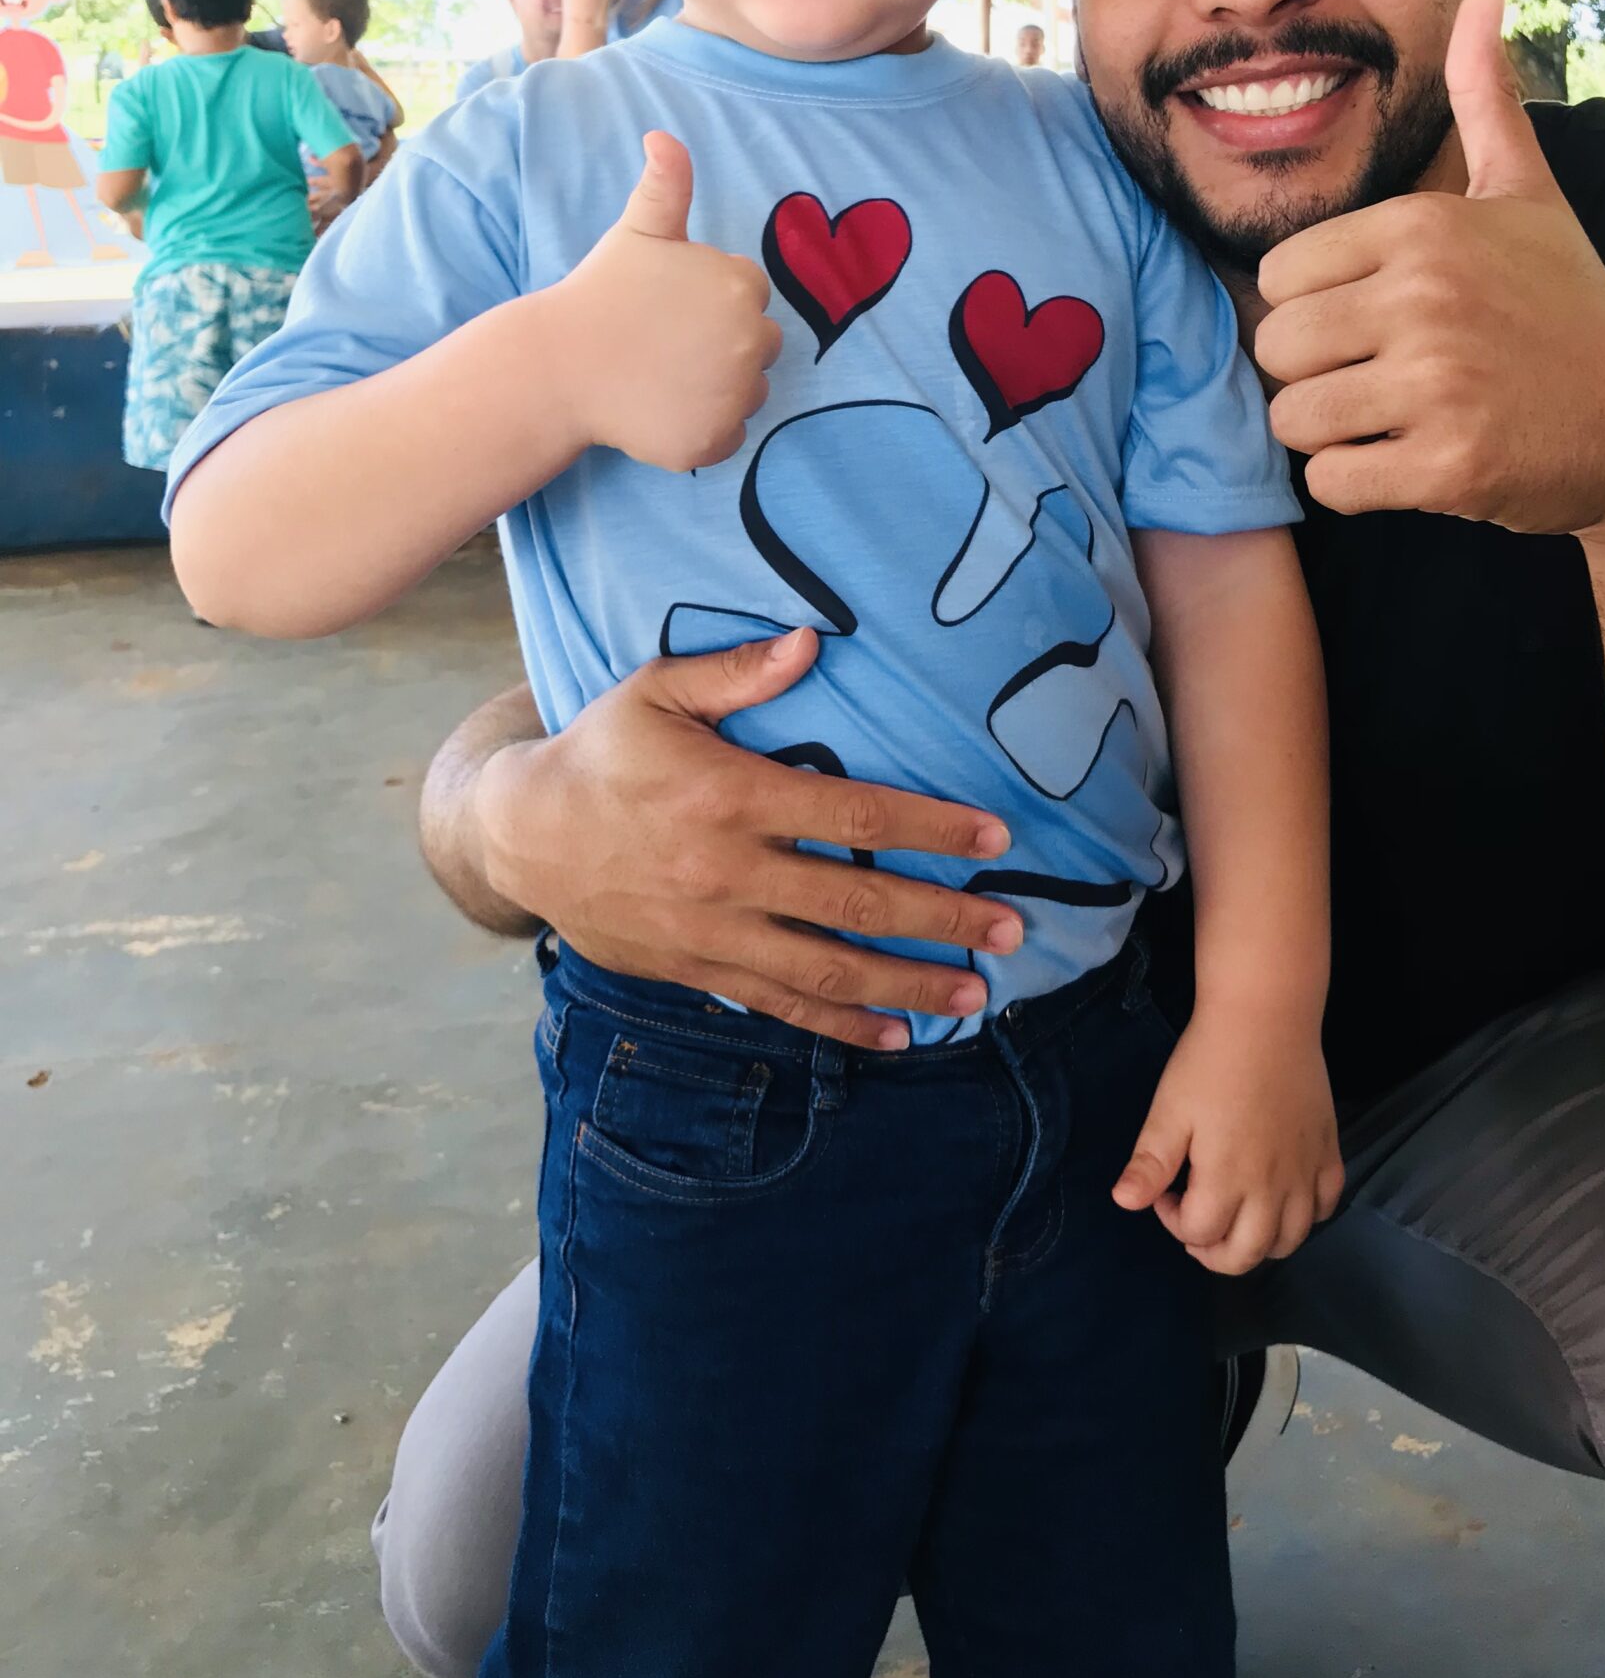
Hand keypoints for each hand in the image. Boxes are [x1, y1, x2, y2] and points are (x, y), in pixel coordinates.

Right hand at [473, 626, 1024, 1051]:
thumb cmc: (600, 751)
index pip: (854, 816)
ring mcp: (714, 930)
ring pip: (828, 967)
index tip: (994, 839)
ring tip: (976, 995)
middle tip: (1011, 932)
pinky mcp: (697, 968)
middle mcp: (729, 871)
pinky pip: (780, 1002)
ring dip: (908, 984)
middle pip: (857, 902)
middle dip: (943, 919)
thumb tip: (811, 641)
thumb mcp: (654, 692)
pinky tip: (896, 1036)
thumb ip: (735, 672)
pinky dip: (840, 1023)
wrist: (521, 836)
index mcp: (731, 795)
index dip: (931, 829)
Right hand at [538, 131, 783, 471]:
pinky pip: (731, 434)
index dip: (711, 302)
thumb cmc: (602, 293)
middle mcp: (751, 340)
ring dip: (719, 387)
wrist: (560, 366)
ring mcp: (735, 393)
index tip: (671, 309)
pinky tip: (664, 408)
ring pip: (749, 391)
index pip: (751, 296)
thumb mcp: (640, 231)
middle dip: (722, 345)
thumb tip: (662, 135)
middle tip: (665, 345)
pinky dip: (705, 428)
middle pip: (759, 345)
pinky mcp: (714, 439)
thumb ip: (666, 183)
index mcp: (741, 284)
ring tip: (663, 375)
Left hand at [1113, 1007, 1341, 1274]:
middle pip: (1247, 1256)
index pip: (1200, 1235)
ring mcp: (1306, 1173)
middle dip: (1213, 1252)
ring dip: (1259, 1243)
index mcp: (1228, 1180)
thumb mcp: (1169, 1109)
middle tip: (1196, 1219)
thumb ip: (1150, 1163)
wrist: (1266, 1017)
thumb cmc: (1210, 1061)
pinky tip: (1283, 1195)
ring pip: (1291, 1240)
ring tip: (1237, 1215)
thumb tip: (1125, 1203)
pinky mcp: (1329, 1153)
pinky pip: (1327, 1206)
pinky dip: (1306, 1215)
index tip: (1164, 1191)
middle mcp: (1273, 1188)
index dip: (1172, 1222)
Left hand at [1255, 0, 1604, 536]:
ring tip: (1397, 418)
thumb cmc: (1567, 308)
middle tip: (1384, 379)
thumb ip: (1482, 100)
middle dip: (1313, 375)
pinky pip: (1330, 485)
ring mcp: (1437, 384)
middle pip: (1273, 348)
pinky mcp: (1446, 465)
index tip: (1374, 321)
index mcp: (1423, 229)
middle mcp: (1425, 297)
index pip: (1277, 276)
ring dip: (1331, 433)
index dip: (1312, 309)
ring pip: (1291, 419)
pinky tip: (1414, 462)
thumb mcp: (1526, 195)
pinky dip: (1359, 485)